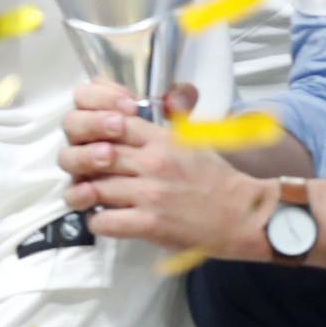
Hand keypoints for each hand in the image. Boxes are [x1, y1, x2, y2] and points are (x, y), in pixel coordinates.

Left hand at [56, 77, 271, 256]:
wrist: (245, 215)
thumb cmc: (215, 177)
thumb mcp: (190, 138)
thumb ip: (164, 119)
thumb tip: (145, 102)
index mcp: (160, 139)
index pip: (109, 120)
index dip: (89, 126)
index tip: (88, 139)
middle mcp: (152, 163)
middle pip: (93, 153)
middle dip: (80, 162)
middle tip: (81, 170)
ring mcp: (150, 194)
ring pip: (93, 187)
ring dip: (83, 193)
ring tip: (84, 195)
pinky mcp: (151, 224)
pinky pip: (104, 221)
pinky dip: (96, 222)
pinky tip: (102, 219)